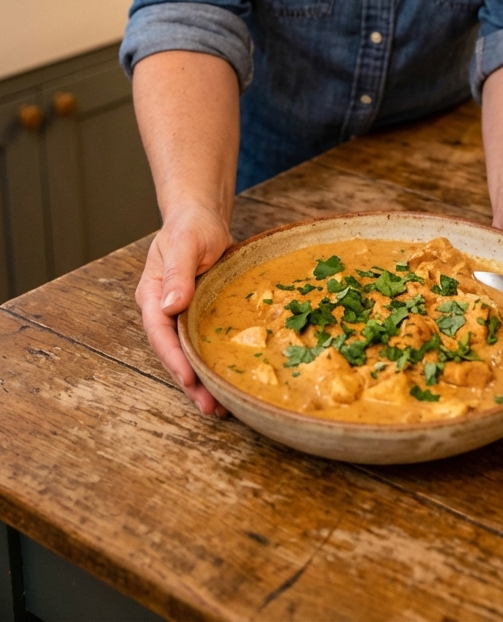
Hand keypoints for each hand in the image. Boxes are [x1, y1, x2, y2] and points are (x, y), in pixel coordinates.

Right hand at [136, 205, 232, 414]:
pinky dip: (213, 362)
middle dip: (188, 381)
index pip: (159, 331)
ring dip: (201, 379)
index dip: (173, 358)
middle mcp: (163, 309)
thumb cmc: (192, 225)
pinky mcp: (199, 315)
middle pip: (172, 351)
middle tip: (210, 406)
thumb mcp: (186, 243)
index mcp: (153, 294)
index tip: (189, 379)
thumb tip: (171, 306)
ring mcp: (181, 314)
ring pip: (188, 352)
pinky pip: (204, 342)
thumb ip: (178, 273)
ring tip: (220, 407)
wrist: (202, 217)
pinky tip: (228, 379)